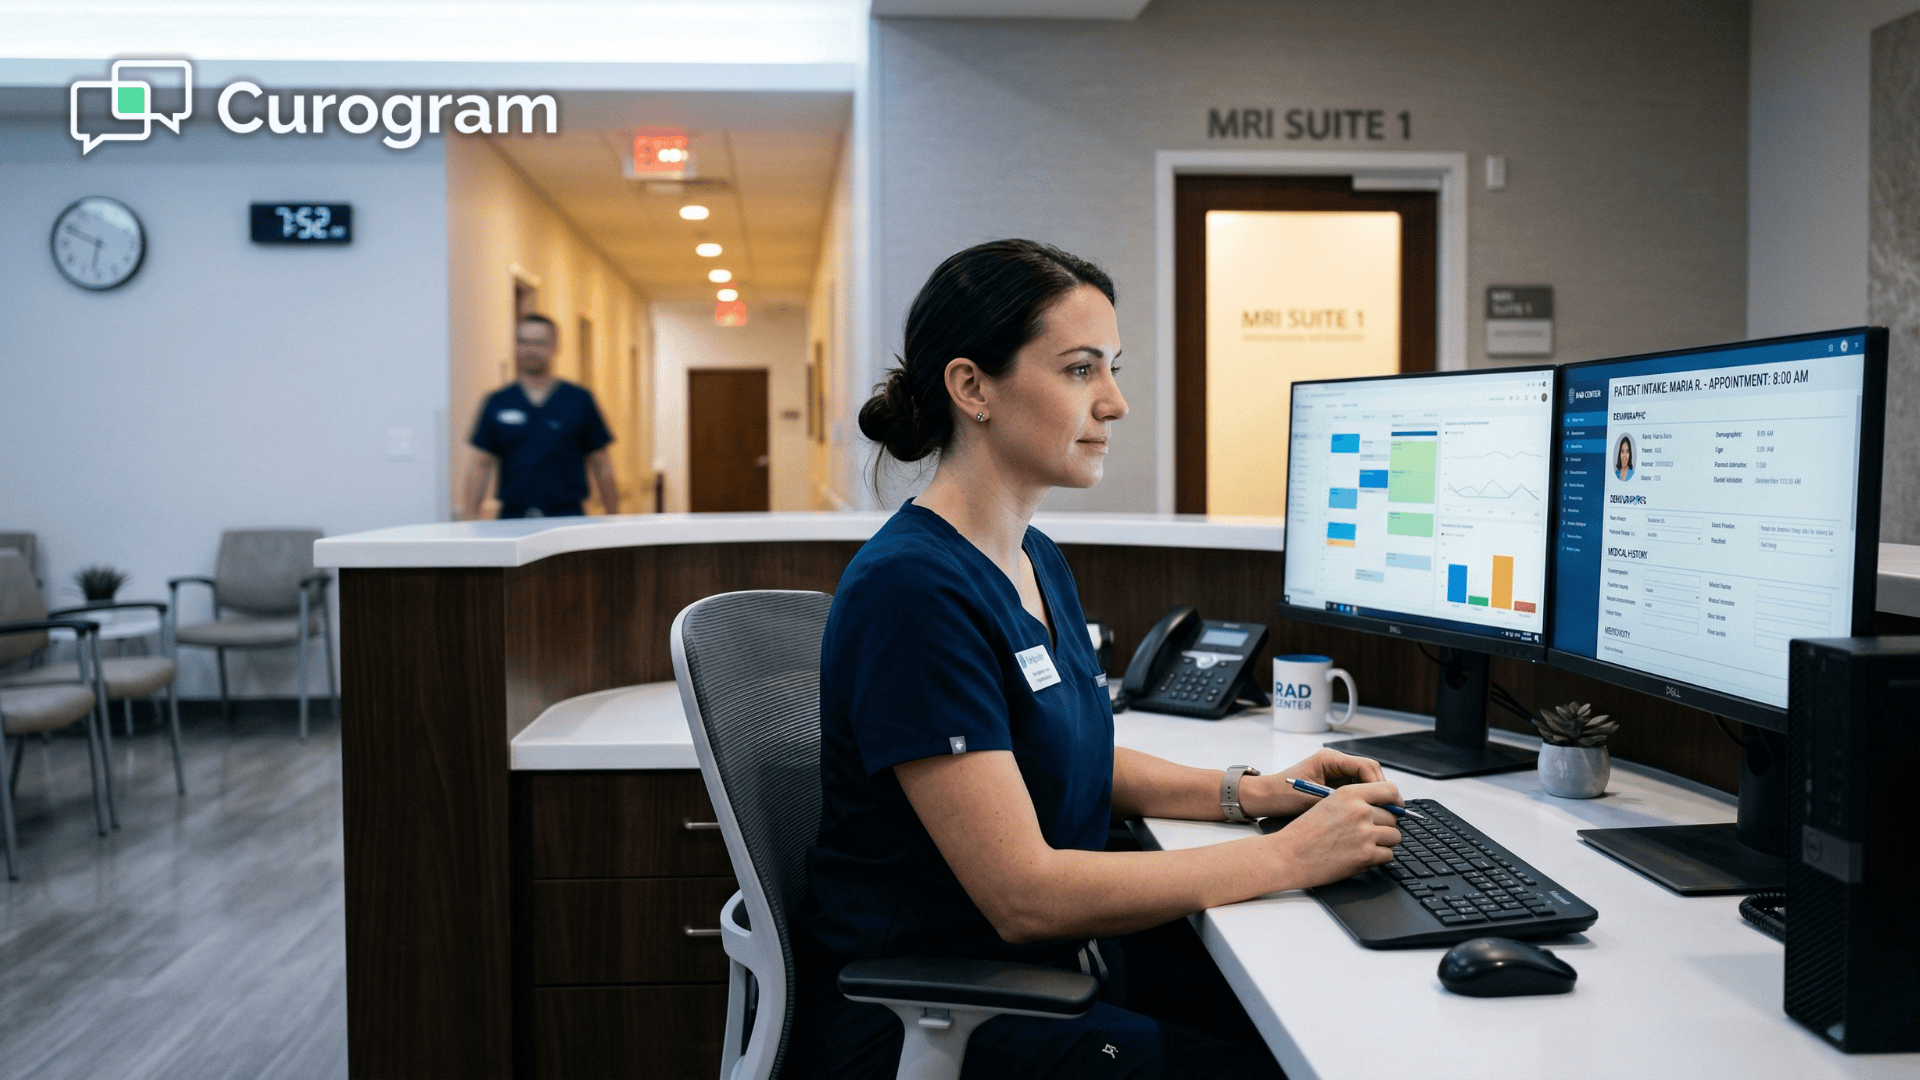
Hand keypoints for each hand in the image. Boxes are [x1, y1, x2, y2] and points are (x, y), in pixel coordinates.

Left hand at [1241, 748, 1386, 817]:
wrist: (1264, 798)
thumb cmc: (1281, 795)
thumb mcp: (1311, 799)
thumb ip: (1338, 802)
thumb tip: (1366, 811)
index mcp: (1330, 759)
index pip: (1367, 766)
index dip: (1380, 784)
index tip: (1388, 801)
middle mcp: (1335, 763)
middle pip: (1370, 773)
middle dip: (1381, 792)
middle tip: (1391, 811)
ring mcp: (1335, 774)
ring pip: (1365, 783)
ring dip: (1374, 798)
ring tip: (1381, 816)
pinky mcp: (1334, 785)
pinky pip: (1356, 791)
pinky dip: (1363, 802)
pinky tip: (1367, 817)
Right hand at [1261, 780, 1403, 888]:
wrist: (1288, 855)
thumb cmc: (1304, 833)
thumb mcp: (1328, 804)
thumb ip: (1355, 803)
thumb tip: (1384, 809)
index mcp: (1349, 794)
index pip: (1389, 790)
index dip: (1395, 800)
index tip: (1395, 808)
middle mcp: (1360, 811)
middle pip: (1392, 817)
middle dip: (1384, 826)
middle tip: (1369, 834)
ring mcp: (1365, 834)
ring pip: (1394, 836)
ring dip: (1384, 843)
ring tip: (1364, 846)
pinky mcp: (1367, 855)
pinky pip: (1389, 855)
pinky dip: (1379, 858)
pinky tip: (1361, 857)